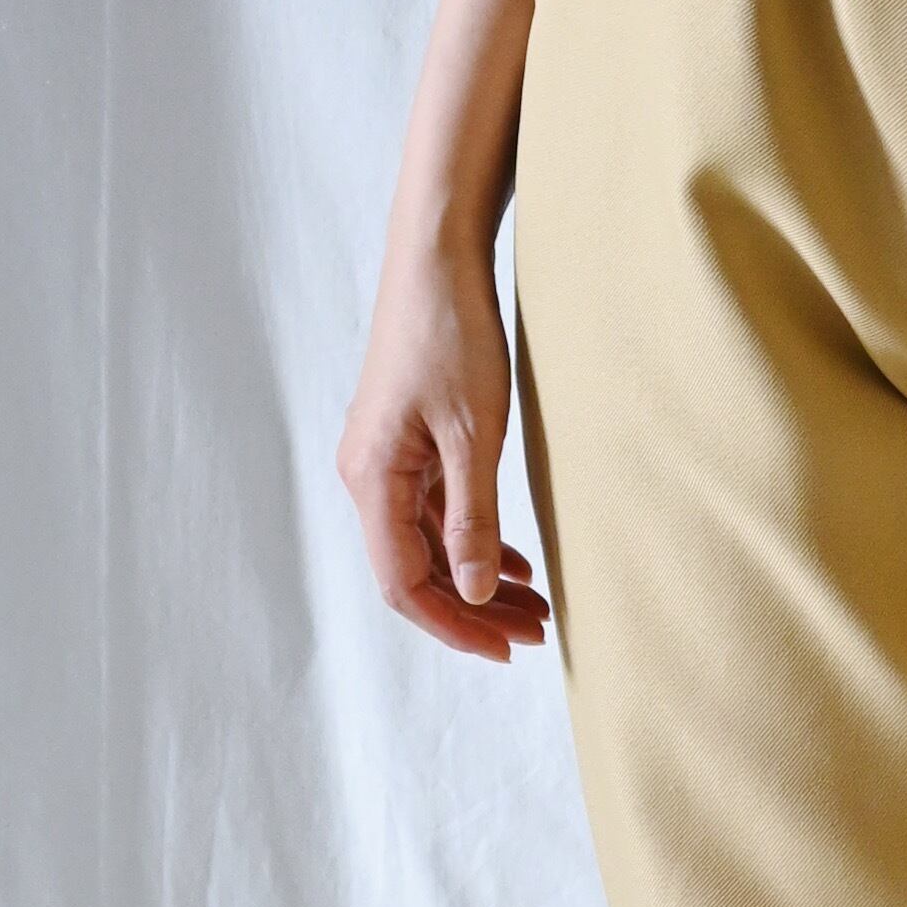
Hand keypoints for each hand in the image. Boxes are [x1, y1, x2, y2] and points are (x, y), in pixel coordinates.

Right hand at [335, 233, 553, 663]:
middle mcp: (369, 476)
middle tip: (537, 634)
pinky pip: (434, 513)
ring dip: (478, 580)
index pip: (404, 583)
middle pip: (416, 572)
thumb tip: (472, 592)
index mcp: (373, 479)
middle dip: (475, 610)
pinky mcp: (407, 443)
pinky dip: (474, 542)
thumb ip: (473, 517)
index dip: (455, 625)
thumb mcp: (475, 434)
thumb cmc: (453, 334)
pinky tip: (513, 561)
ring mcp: (386, 460)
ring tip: (536, 606)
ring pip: (429, 545)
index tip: (507, 649)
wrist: (438, 257)